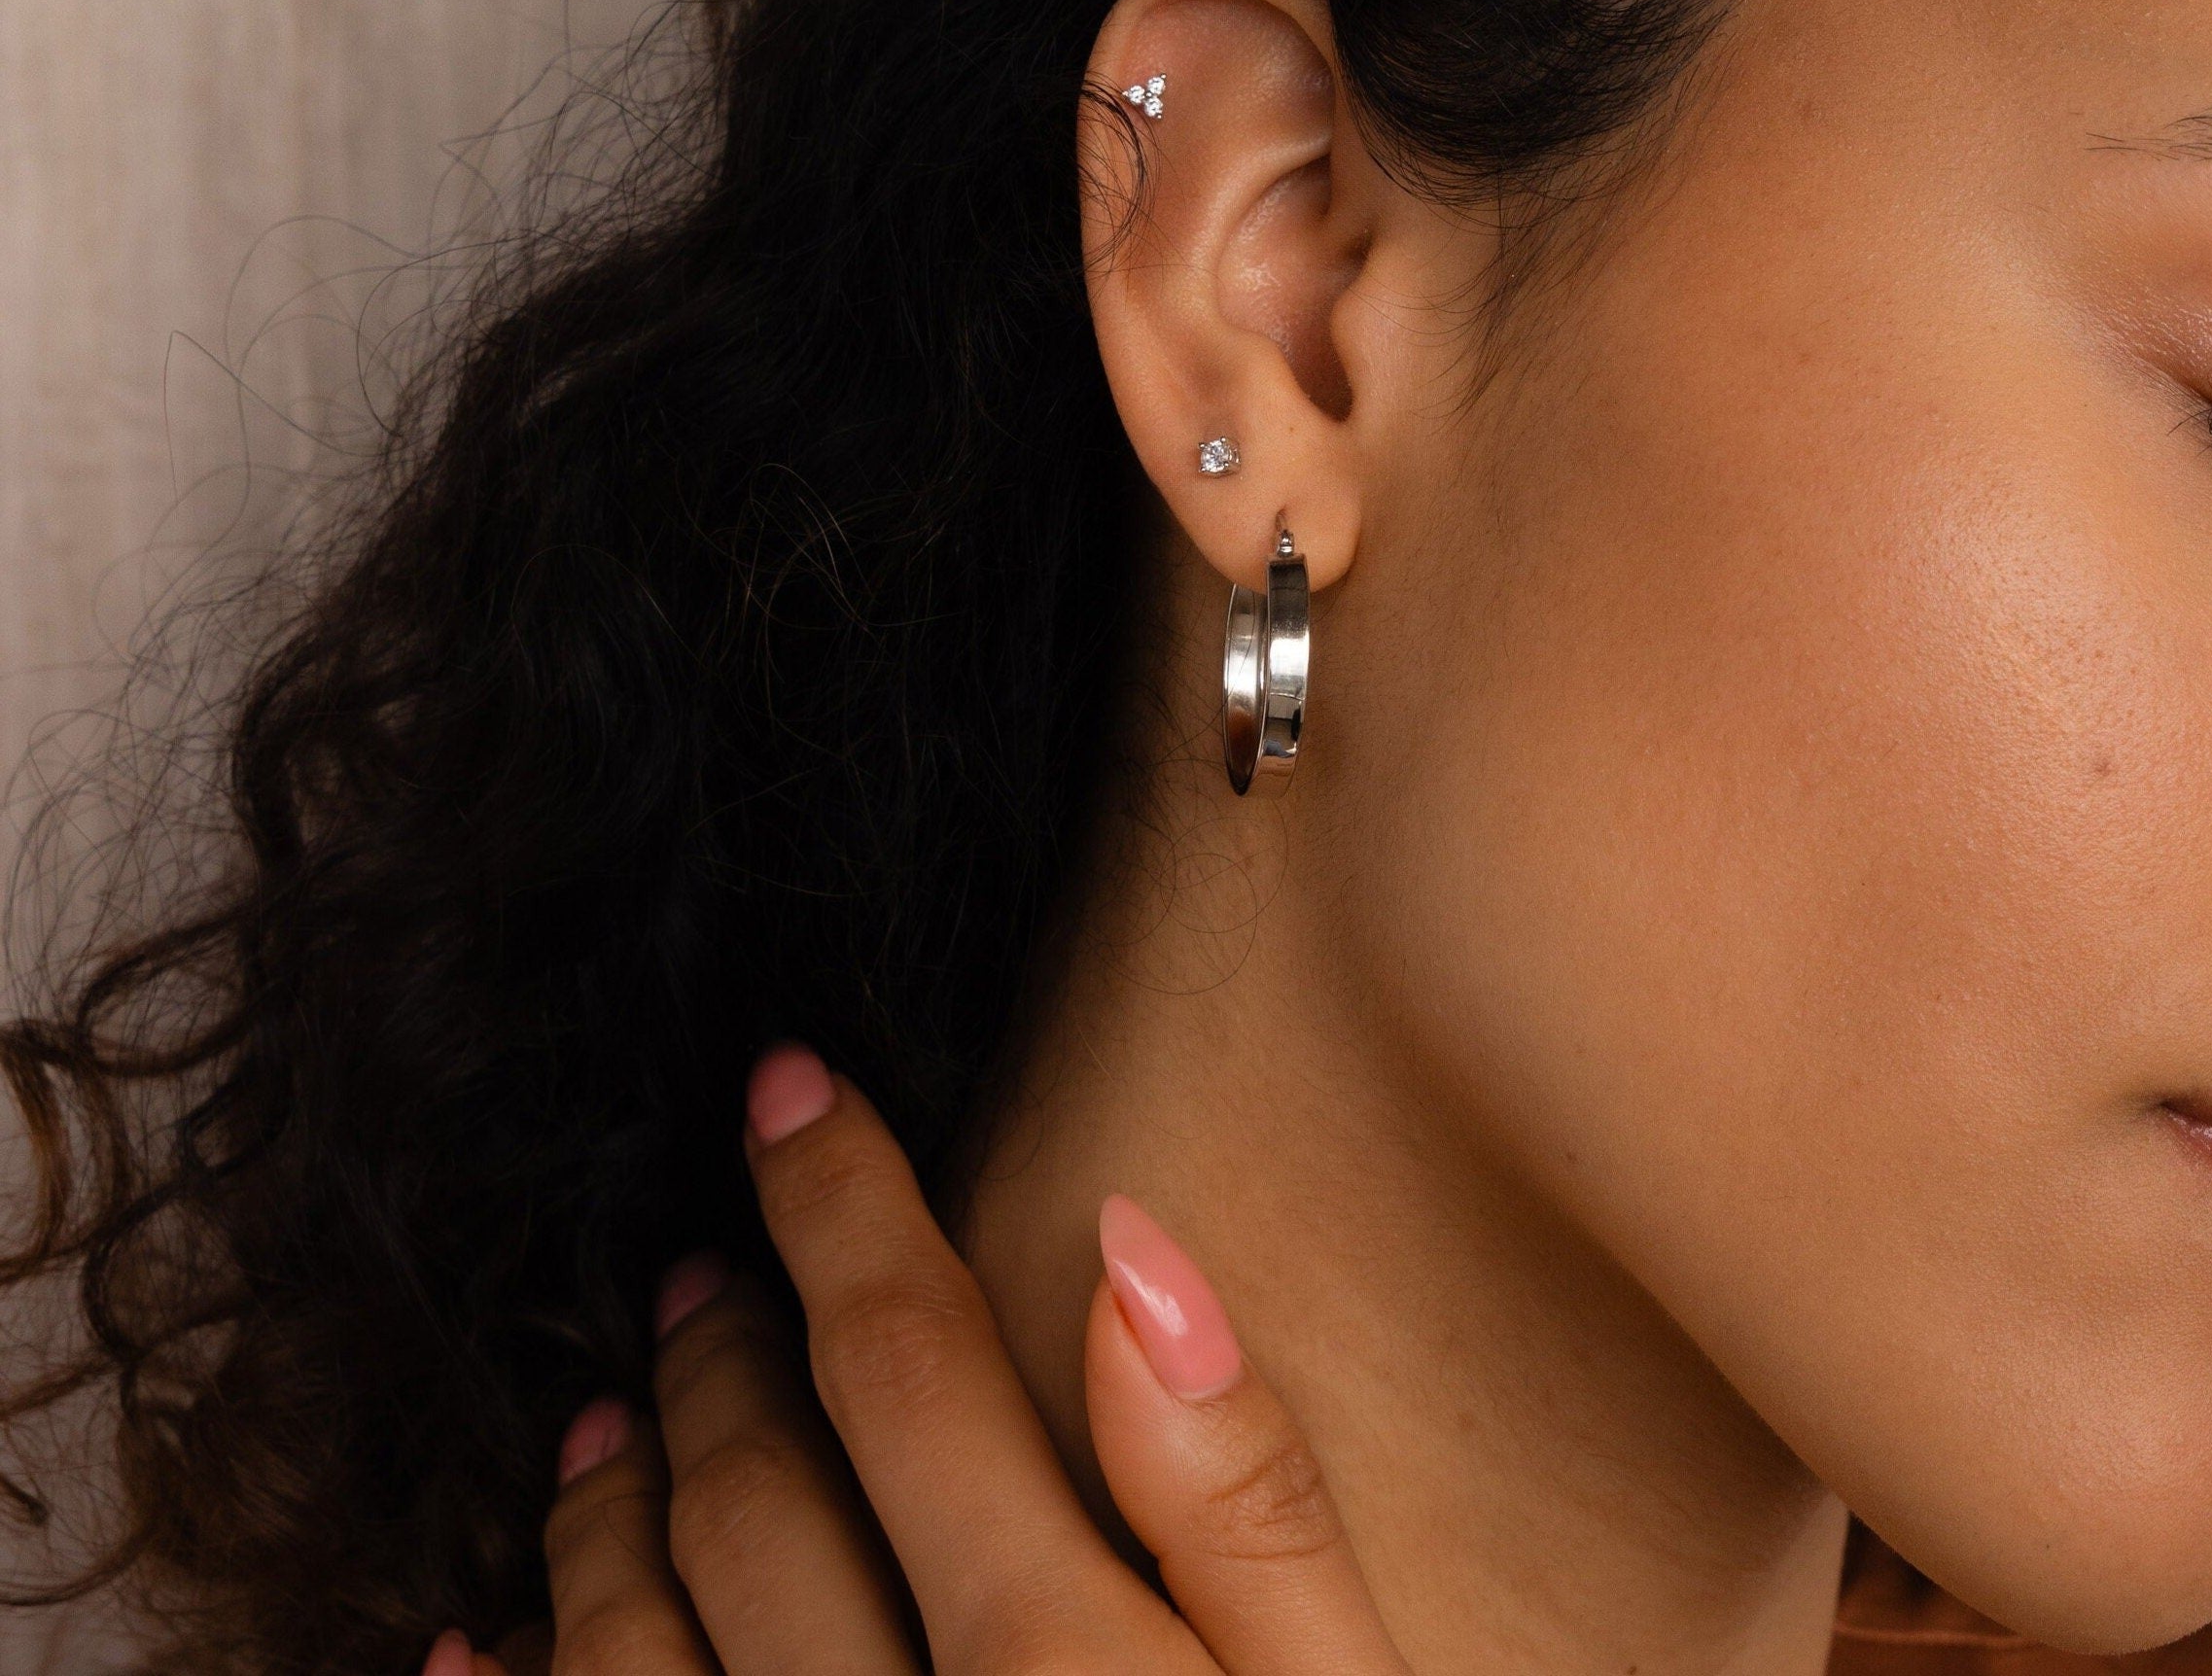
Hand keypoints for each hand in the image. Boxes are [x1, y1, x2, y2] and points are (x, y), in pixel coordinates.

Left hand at [433, 1047, 1410, 1673]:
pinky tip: (464, 1646)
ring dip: (599, 1511)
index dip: (841, 1202)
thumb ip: (1253, 1501)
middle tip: (696, 1260)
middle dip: (720, 1347)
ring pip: (631, 1654)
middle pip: (758, 1496)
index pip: (909, 1365)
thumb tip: (1137, 1245)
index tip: (789, 1086)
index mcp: (1061, 1671)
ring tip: (598, 1420)